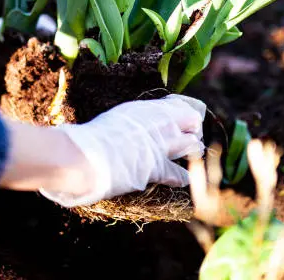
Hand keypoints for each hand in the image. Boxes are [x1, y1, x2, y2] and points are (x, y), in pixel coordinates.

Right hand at [38, 94, 206, 206]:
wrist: (88, 154)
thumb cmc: (95, 135)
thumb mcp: (118, 116)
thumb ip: (135, 120)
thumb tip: (134, 125)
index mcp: (149, 108)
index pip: (184, 104)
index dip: (187, 112)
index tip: (181, 119)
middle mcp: (161, 123)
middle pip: (195, 121)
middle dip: (193, 131)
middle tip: (185, 139)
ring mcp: (163, 145)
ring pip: (194, 145)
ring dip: (191, 152)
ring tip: (183, 158)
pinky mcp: (160, 169)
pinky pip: (181, 174)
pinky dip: (181, 177)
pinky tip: (178, 179)